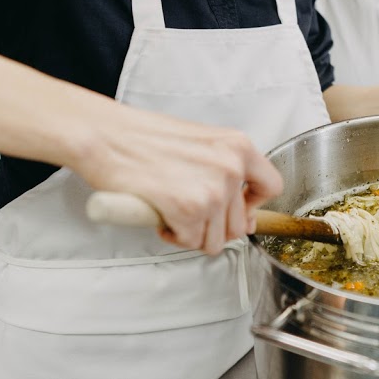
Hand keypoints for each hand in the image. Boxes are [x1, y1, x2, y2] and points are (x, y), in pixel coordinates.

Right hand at [70, 105, 282, 254]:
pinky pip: (191, 242)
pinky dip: (173, 235)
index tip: (236, 208)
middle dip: (214, 227)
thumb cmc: (145, 137)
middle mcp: (232, 167)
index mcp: (238, 146)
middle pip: (241, 224)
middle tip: (188, 212)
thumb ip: (225, 171)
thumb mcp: (201, 143)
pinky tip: (160, 215)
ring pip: (216, 239)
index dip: (253, 205)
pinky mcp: (189, 210)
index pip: (272, 187)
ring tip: (171, 210)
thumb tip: (244, 212)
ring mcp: (212, 190)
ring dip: (192, 232)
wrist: (106, 136)